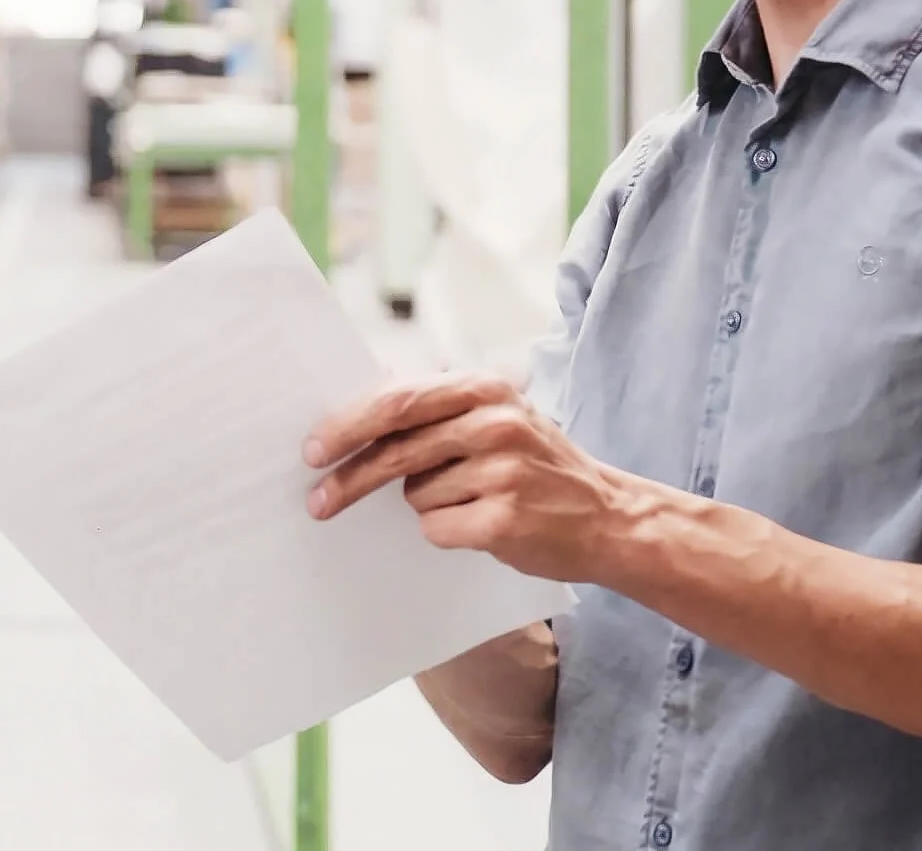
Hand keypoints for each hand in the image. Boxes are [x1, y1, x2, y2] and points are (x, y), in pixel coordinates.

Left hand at [303, 374, 639, 584]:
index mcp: (487, 388)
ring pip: (417, 493)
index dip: (350, 423)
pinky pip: (438, 529)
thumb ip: (440, 407)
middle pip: (396, 446)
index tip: (313, 447)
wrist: (608, 515)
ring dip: (427, 504)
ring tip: (471, 501)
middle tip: (318, 500)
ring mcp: (502, 470)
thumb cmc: (538, 466)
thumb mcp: (498, 416)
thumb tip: (363, 401)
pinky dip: (447, 532)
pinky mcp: (504, 519)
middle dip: (349, 475)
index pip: (400, 398)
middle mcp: (496, 421)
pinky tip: (481, 526)